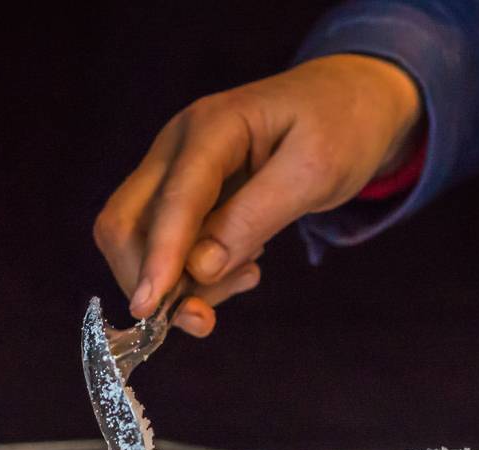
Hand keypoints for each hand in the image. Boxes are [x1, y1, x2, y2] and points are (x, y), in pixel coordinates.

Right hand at [93, 55, 422, 336]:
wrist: (352, 102)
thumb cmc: (340, 128)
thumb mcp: (315, 172)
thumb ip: (256, 217)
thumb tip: (200, 267)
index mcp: (212, 126)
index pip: (173, 200)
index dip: (159, 257)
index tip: (149, 310)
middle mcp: (179, 146)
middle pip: (126, 222)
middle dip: (153, 279)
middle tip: (205, 318)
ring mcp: (176, 169)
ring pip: (141, 241)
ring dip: (180, 282)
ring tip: (248, 276)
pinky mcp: (185, 194)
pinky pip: (169, 245)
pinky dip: (196, 272)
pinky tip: (244, 266)